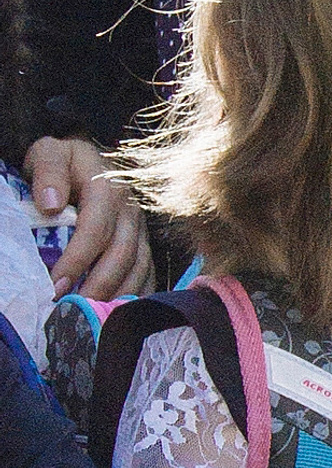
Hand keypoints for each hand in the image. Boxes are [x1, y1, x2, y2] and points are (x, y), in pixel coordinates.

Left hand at [26, 139, 149, 300]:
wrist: (91, 158)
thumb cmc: (66, 160)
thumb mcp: (51, 152)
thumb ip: (48, 172)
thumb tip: (50, 205)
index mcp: (108, 188)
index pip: (96, 229)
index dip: (77, 260)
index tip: (56, 284)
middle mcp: (131, 210)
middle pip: (122, 254)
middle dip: (98, 285)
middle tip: (73, 308)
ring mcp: (142, 228)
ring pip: (138, 267)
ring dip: (117, 294)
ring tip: (93, 315)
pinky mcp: (145, 242)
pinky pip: (148, 273)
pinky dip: (137, 294)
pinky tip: (119, 310)